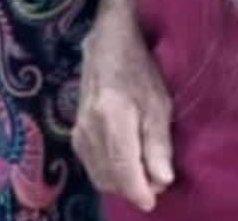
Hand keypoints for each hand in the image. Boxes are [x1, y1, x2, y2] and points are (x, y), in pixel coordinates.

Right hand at [72, 0, 174, 209]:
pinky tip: (124, 161)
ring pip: (99, 175)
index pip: (123, 171)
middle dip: (133, 187)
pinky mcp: (75, 131)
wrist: (108, 39)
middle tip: (155, 177)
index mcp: (112, 118)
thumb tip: (161, 181)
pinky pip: (91, 165)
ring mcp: (78, 129)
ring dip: (121, 181)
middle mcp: (89, 127)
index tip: (156, 198)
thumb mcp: (158, 102)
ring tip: (143, 169)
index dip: (140, 191)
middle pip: (110, 178)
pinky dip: (108, 172)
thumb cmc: (139, 66)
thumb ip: (158, 143)